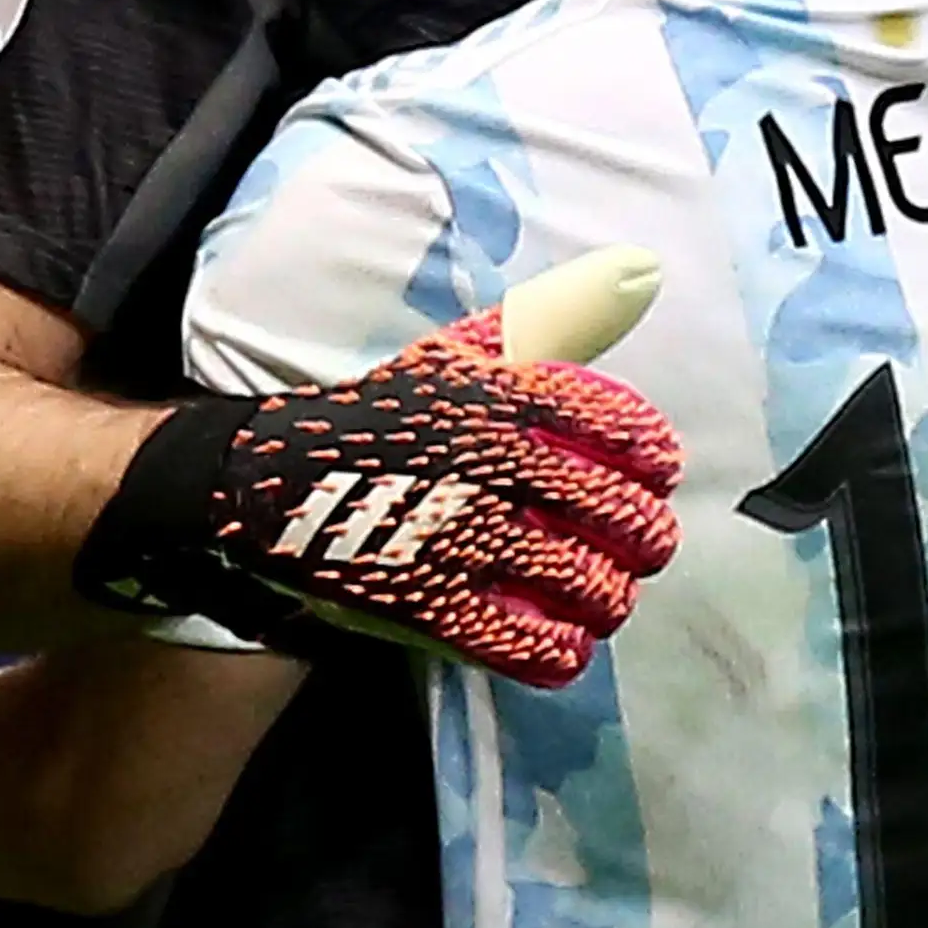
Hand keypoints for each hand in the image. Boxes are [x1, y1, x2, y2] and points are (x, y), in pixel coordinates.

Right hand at [78, 252, 682, 689]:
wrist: (268, 477)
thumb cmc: (379, 413)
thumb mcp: (454, 353)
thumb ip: (546, 321)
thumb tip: (636, 276)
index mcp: (499, 395)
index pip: (617, 424)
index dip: (653, 455)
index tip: (660, 470)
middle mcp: (491, 463)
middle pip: (621, 516)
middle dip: (646, 539)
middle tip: (642, 547)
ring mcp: (460, 537)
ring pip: (586, 585)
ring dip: (609, 597)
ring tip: (604, 597)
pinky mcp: (428, 603)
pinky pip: (521, 641)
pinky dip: (557, 651)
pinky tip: (564, 646)